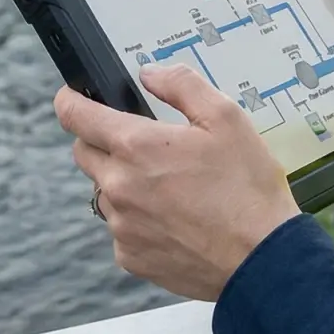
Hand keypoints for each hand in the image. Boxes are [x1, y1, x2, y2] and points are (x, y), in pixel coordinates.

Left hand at [54, 64, 299, 300]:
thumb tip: (150, 73)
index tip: (75, 97)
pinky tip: (174, 219)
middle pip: (84, 152)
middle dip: (103, 141)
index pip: (74, 114)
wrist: (263, 260)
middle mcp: (119, 186)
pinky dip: (138, 220)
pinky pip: (121, 229)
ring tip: (170, 187)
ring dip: (123, 183)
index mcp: (136, 146)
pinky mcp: (131, 257)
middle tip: (144, 144)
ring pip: (105, 192)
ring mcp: (122, 226)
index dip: (71, 99)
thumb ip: (182, 85)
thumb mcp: (226, 118)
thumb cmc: (247, 189)